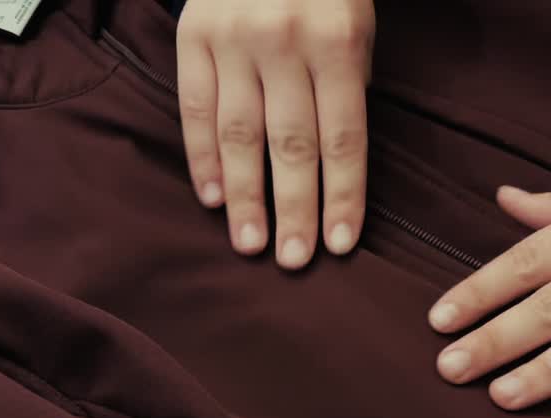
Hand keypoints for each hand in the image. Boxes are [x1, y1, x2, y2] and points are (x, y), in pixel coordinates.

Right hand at [176, 0, 374, 269]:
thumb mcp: (357, 23)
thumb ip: (346, 87)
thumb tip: (334, 165)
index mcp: (337, 41)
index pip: (343, 138)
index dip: (342, 196)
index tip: (341, 245)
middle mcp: (284, 43)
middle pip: (291, 146)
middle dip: (294, 210)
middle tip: (293, 261)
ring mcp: (233, 40)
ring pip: (238, 135)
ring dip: (245, 197)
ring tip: (251, 244)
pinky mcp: (193, 36)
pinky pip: (195, 109)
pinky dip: (202, 158)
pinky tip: (213, 198)